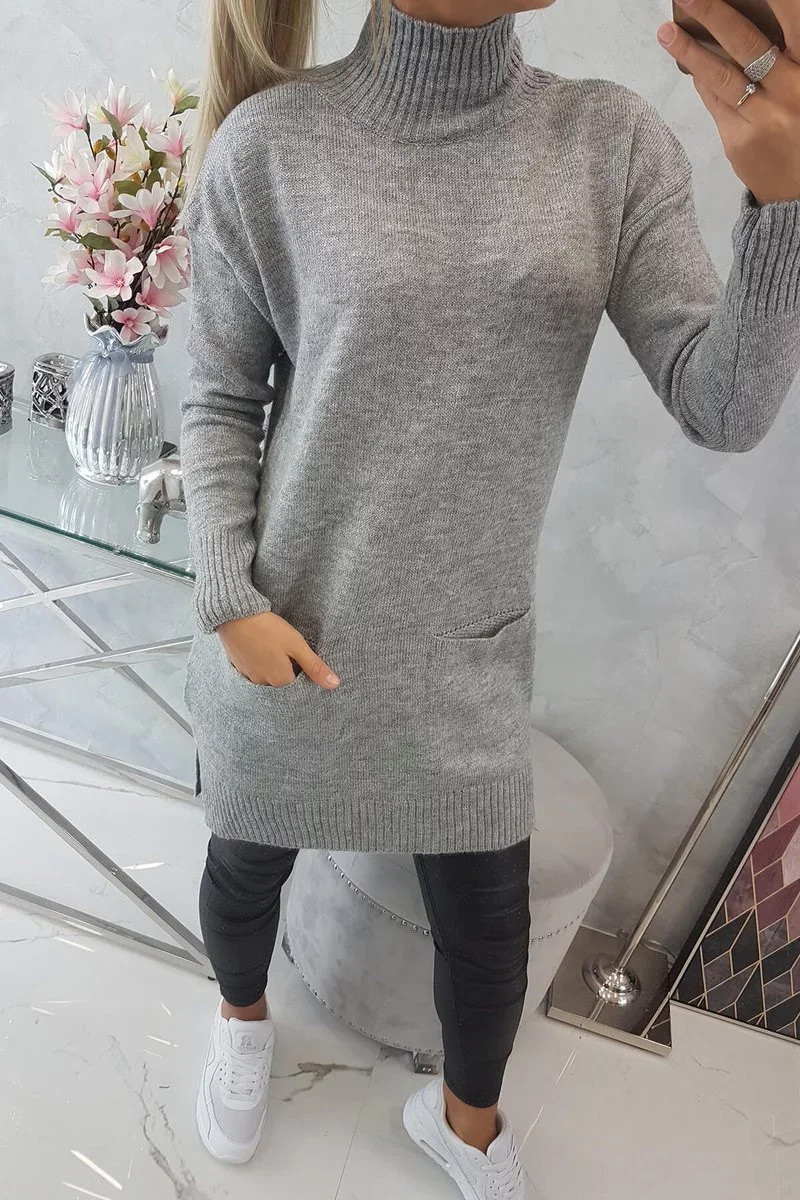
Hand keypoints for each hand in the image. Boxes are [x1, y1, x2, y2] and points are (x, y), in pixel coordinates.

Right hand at [217, 610, 339, 688]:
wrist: (235, 615)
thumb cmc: (268, 629)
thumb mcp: (297, 645)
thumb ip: (314, 666)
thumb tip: (334, 684)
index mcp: (280, 680)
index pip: (297, 683)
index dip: (301, 669)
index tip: (299, 655)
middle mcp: (263, 683)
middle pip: (281, 681)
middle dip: (286, 669)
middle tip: (285, 648)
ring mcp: (248, 675)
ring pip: (266, 675)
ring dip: (271, 665)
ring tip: (272, 646)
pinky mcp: (237, 666)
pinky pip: (252, 669)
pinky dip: (257, 661)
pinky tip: (259, 646)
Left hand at [657, 0, 799, 204]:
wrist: (798, 194)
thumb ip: (786, 62)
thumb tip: (741, 32)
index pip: (792, 21)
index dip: (772, 1)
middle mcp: (790, 90)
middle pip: (746, 45)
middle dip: (714, 15)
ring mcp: (762, 118)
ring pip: (721, 76)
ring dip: (690, 51)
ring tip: (666, 32)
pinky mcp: (738, 141)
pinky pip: (715, 104)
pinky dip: (703, 83)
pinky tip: (689, 65)